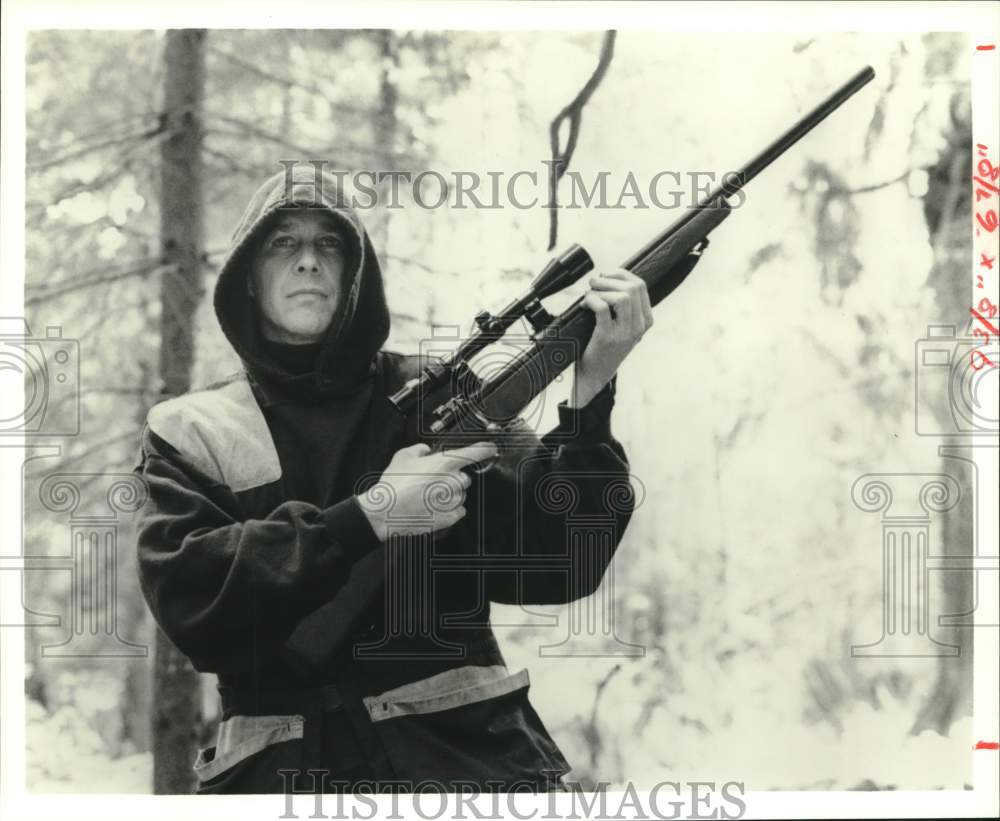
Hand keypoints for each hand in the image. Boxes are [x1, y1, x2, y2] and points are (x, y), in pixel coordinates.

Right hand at [356, 441, 497, 540]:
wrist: (386, 511)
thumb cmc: (394, 485)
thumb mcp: (403, 456)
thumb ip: (420, 449)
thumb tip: (426, 451)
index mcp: (446, 463)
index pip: (476, 453)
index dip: (486, 450)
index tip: (491, 449)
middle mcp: (454, 480)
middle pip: (464, 477)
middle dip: (452, 479)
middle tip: (433, 482)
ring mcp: (453, 500)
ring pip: (460, 495)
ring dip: (450, 495)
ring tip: (428, 497)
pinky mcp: (450, 516)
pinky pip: (458, 510)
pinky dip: (449, 509)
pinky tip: (432, 507)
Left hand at [571, 268, 653, 406]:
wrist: (595, 374)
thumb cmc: (604, 345)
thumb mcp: (622, 325)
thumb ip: (622, 306)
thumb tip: (608, 276)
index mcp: (645, 320)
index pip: (641, 286)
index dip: (621, 274)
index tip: (606, 276)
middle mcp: (639, 327)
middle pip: (632, 288)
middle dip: (610, 279)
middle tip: (594, 283)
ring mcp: (625, 333)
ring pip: (621, 296)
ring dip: (601, 289)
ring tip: (589, 294)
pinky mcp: (607, 337)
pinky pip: (602, 308)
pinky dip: (591, 300)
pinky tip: (584, 305)